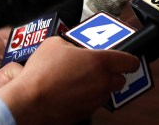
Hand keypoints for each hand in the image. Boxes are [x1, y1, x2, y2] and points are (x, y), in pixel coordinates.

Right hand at [0, 36, 139, 124]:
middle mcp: (102, 82)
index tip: (129, 60)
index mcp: (100, 62)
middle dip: (112, 74)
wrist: (28, 103)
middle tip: (98, 69)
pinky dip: (86, 98)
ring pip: (105, 92)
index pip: (129, 61)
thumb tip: (73, 47)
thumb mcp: (55, 44)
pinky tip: (71, 93)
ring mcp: (95, 100)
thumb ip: (72, 44)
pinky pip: (92, 103)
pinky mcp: (85, 113)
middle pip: (120, 79)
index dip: (130, 60)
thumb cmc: (41, 74)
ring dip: (98, 87)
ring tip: (79, 81)